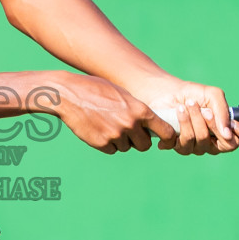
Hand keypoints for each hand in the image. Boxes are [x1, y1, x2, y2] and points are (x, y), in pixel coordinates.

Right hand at [49, 73, 176, 154]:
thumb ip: (138, 110)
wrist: (70, 95)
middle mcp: (130, 124)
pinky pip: (112, 149)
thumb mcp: (123, 94)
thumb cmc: (97, 90)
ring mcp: (116, 135)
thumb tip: (151, 125)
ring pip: (126, 147)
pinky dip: (107, 143)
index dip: (168, 138)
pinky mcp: (102, 143)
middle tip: (128, 131)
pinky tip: (98, 129)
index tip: (164, 141)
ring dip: (120, 141)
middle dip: (139, 141)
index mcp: (140, 110)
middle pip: (145, 145)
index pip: (166, 131)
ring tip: (107, 124)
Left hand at [132, 76, 238, 155]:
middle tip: (206, 110)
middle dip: (214, 126)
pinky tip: (178, 111)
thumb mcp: (212, 95)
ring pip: (202, 142)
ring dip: (195, 120)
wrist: (165, 92)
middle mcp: (215, 141)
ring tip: (188, 104)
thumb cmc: (191, 93)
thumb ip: (224, 112)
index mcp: (229, 129)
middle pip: (227, 145)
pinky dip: (182, 123)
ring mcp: (197, 146)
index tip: (238, 126)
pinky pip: (184, 143)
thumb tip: (228, 133)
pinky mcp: (179, 146)